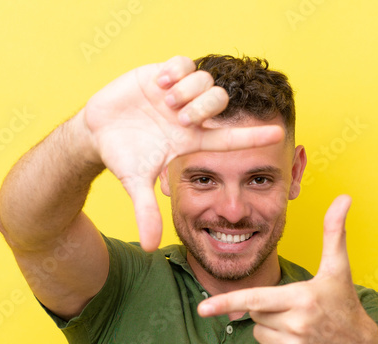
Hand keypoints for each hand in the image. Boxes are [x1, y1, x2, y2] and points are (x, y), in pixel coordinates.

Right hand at [82, 55, 284, 250]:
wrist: (98, 132)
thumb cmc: (122, 157)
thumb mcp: (135, 183)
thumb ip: (146, 212)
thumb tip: (150, 247)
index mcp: (192, 140)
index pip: (230, 138)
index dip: (254, 136)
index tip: (279, 135)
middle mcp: (192, 115)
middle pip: (220, 103)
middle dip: (204, 108)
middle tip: (178, 117)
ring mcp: (180, 93)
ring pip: (206, 81)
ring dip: (188, 90)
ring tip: (164, 99)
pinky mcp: (164, 73)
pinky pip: (184, 62)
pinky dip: (176, 70)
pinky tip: (160, 82)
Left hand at [197, 195, 377, 343]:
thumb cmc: (344, 304)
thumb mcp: (339, 268)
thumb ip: (335, 231)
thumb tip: (344, 197)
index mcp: (302, 299)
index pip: (256, 299)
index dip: (227, 302)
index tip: (202, 309)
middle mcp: (297, 326)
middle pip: (255, 314)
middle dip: (267, 309)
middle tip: (296, 310)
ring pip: (257, 334)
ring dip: (270, 329)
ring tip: (299, 327)